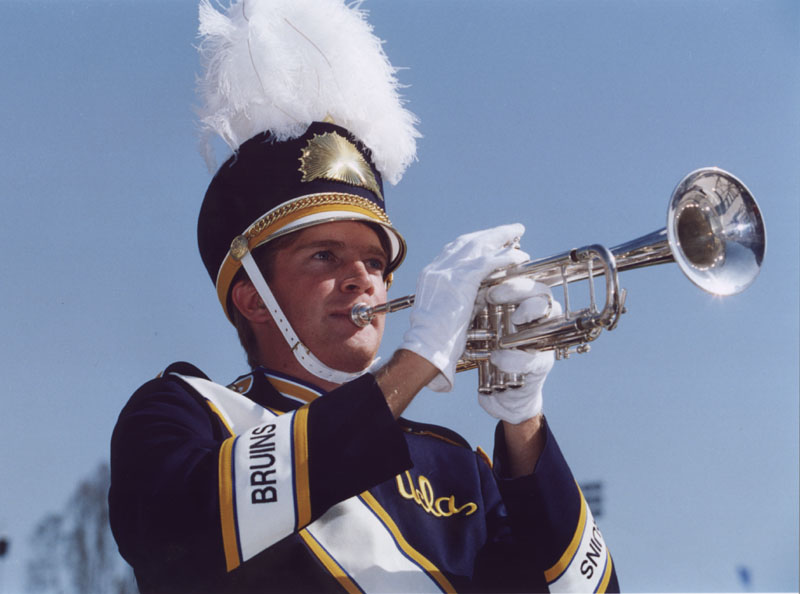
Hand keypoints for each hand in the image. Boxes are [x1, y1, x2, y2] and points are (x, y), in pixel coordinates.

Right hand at [399, 224, 528, 391]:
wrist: (426, 346)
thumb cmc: (436, 339)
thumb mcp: (450, 310)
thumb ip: (466, 296)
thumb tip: (486, 291)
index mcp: (431, 275)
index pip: (455, 249)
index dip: (476, 242)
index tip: (491, 240)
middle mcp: (437, 268)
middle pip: (467, 241)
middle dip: (490, 234)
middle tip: (510, 230)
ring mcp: (447, 272)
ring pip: (478, 245)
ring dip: (500, 237)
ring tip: (518, 233)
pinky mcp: (461, 280)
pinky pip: (488, 262)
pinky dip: (505, 257)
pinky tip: (520, 255)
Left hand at [478, 277, 559, 423]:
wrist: (499, 393)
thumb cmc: (489, 354)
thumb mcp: (480, 329)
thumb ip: (476, 309)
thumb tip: (457, 285)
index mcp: (521, 306)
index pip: (525, 279)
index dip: (509, 277)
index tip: (485, 283)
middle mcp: (537, 319)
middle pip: (542, 290)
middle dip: (519, 288)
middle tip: (492, 296)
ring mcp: (543, 340)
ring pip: (552, 312)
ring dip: (529, 311)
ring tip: (507, 319)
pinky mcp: (541, 365)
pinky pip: (534, 357)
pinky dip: (514, 358)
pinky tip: (497, 358)